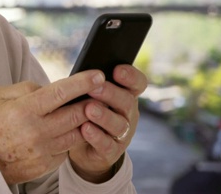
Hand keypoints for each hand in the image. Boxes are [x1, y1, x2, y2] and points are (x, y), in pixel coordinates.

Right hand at [0, 70, 105, 184]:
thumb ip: (27, 88)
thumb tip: (52, 88)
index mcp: (24, 110)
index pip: (61, 93)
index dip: (82, 83)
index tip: (98, 75)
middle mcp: (36, 131)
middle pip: (77, 114)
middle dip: (92, 102)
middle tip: (100, 93)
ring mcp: (43, 151)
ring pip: (77, 133)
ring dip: (86, 122)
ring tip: (87, 112)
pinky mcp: (46, 165)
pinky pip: (67, 149)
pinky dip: (70, 138)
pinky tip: (66, 130)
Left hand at [68, 64, 148, 182]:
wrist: (83, 146)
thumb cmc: (86, 112)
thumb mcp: (91, 96)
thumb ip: (91, 85)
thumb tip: (82, 72)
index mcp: (125, 96)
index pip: (138, 84)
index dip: (131, 76)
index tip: (117, 70)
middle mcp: (128, 114)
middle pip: (127, 102)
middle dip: (110, 94)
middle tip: (94, 88)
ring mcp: (122, 134)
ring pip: (119, 125)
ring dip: (104, 116)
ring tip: (89, 109)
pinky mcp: (111, 152)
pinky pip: (107, 145)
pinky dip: (96, 136)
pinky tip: (85, 128)